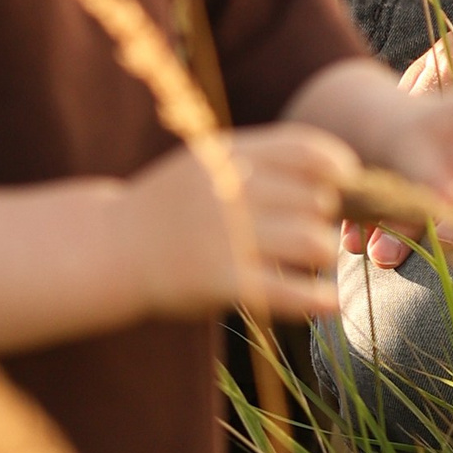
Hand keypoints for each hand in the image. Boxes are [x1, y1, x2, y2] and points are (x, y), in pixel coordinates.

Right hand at [128, 124, 357, 323]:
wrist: (109, 249)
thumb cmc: (168, 208)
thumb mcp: (204, 164)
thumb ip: (259, 161)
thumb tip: (337, 172)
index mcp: (227, 154)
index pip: (306, 149)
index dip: (339, 167)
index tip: (343, 185)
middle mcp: (228, 189)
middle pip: (317, 199)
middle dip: (329, 217)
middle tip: (319, 231)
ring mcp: (225, 236)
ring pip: (313, 242)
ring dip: (324, 254)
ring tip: (313, 263)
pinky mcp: (221, 281)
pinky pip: (289, 292)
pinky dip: (318, 299)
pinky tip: (329, 302)